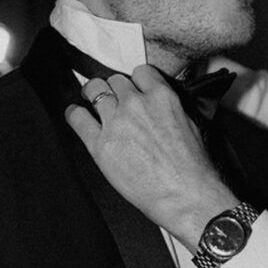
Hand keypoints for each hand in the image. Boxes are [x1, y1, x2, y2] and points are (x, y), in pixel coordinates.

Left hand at [66, 65, 239, 248]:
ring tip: (91, 101)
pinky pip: (78, 118)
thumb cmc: (192, 167)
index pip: (140, 72)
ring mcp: (116, 123)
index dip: (136, 81)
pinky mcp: (100, 144)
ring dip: (93, 95)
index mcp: (162, 97)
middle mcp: (137, 105)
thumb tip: (156, 104)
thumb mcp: (190, 124)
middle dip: (115, 89)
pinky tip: (77, 115)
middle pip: (115, 80)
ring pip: (94, 90)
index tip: (134, 88)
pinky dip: (75, 114)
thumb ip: (169, 107)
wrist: (184, 195)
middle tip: (115, 99)